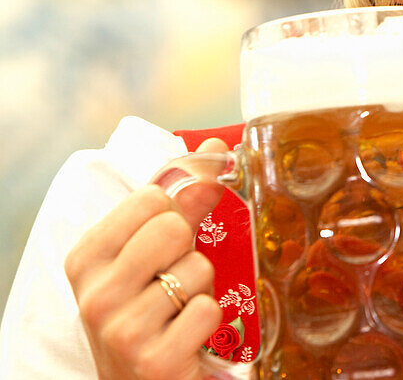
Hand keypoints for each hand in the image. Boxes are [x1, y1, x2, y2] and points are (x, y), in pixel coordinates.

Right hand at [64, 139, 227, 379]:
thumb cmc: (145, 310)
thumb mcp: (148, 255)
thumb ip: (182, 200)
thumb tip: (214, 146)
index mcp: (85, 258)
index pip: (151, 196)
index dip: (173, 214)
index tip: (164, 242)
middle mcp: (95, 294)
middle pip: (173, 227)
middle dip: (188, 250)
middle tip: (174, 278)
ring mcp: (122, 331)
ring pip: (198, 269)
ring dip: (202, 288)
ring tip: (179, 310)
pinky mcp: (156, 361)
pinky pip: (209, 310)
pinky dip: (210, 320)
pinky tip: (188, 335)